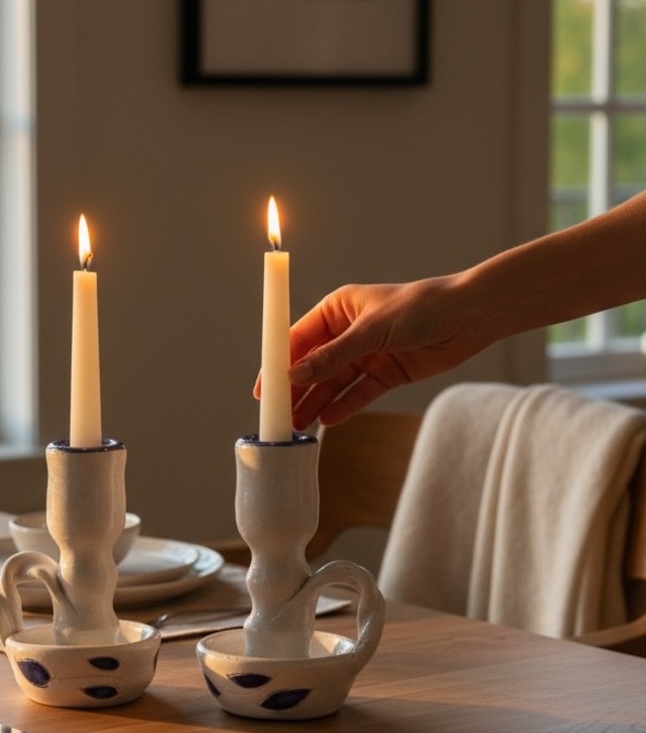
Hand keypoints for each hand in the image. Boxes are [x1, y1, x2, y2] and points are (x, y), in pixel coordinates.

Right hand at [282, 277, 488, 427]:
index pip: (298, 339)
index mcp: (337, 309)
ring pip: (333, 383)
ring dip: (316, 402)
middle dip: (296, 390)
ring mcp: (367, 354)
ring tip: (298, 426)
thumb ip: (332, 356)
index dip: (278, 364)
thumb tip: (295, 375)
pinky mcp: (386, 373)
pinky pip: (359, 393)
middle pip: (313, 365)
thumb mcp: (370, 331)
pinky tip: (328, 420)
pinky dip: (344, 406)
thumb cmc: (420, 307)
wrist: (470, 315)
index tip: (263, 389)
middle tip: (279, 415)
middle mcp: (348, 332)